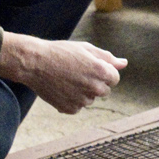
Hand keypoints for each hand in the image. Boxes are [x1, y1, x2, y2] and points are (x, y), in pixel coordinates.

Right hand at [0, 32, 126, 113]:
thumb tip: (124, 63)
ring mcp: (82, 101)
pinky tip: (60, 88)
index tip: (89, 67)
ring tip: (66, 79)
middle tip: (76, 73)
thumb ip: (108, 58)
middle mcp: (95, 88)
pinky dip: (71, 100)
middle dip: (95, 83)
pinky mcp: (70, 109)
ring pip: (89, 99)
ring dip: (83, 92)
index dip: (103, 71)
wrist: (34, 63)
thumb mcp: (86, 49)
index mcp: (102, 72)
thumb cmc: (61, 52)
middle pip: (104, 91)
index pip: (114, 78)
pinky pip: (77, 106)